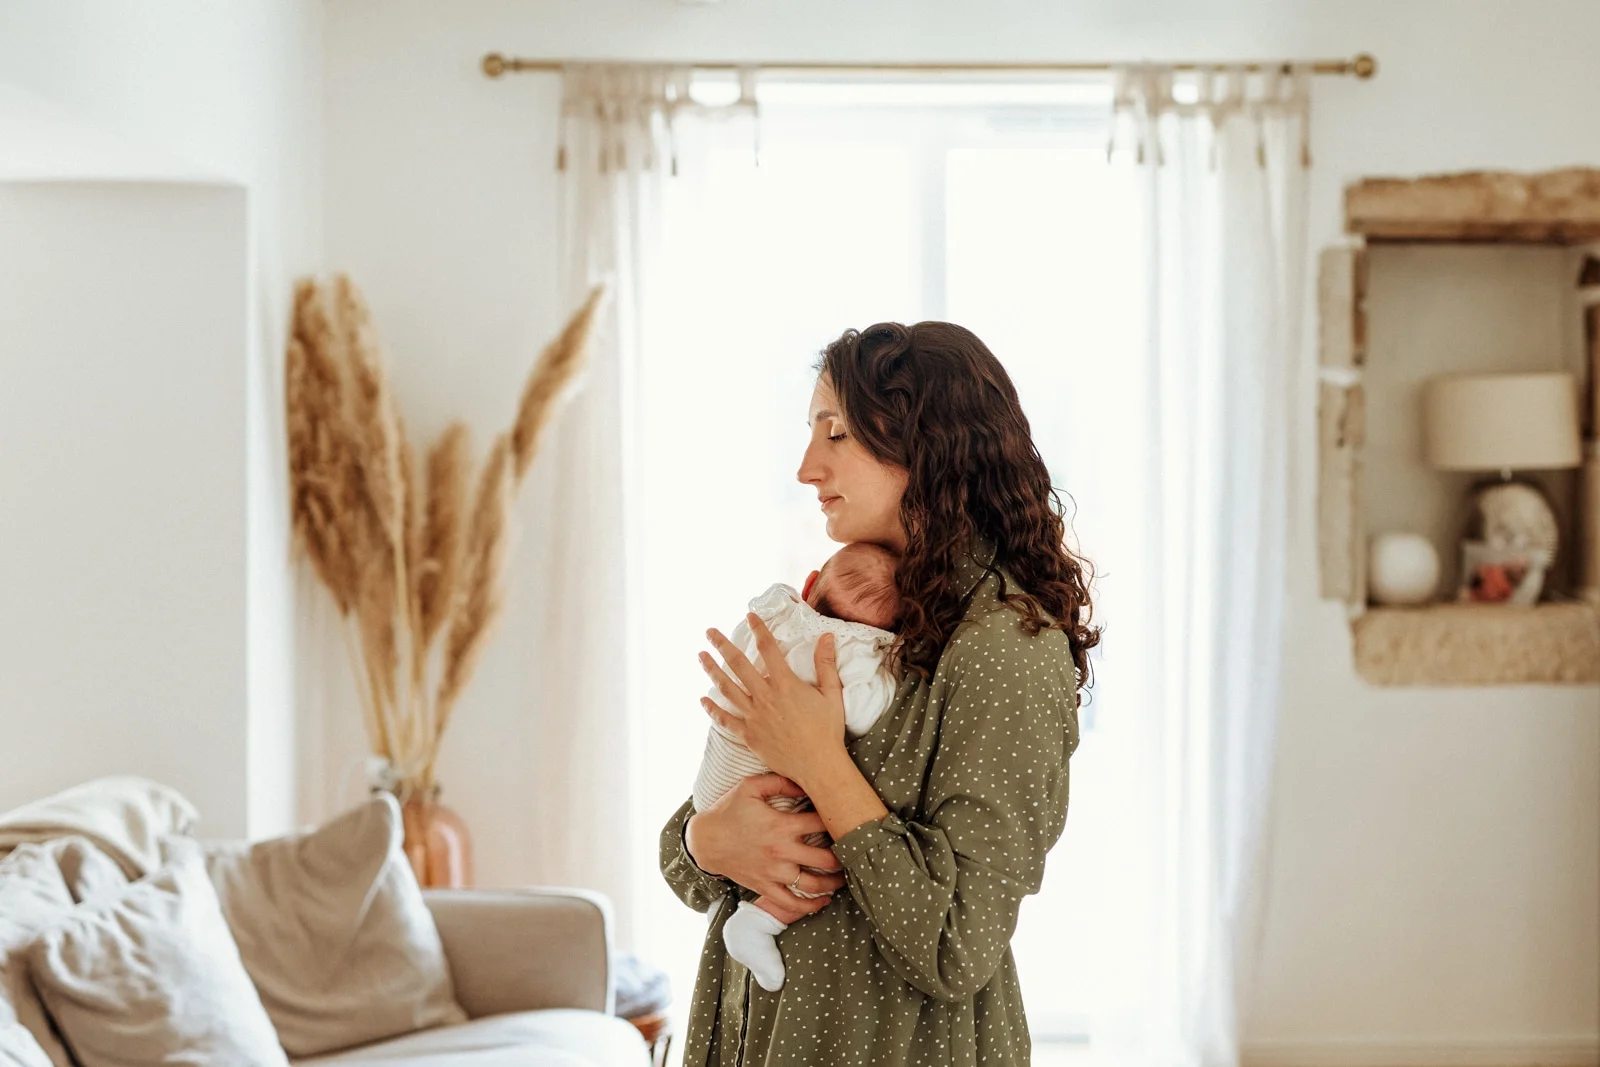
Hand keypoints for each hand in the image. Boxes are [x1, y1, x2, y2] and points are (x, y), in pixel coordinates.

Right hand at [685, 773, 845, 908]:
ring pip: (814, 884)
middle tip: (855, 853)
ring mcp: (774, 873)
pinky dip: (811, 906)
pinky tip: (824, 901)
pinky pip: (792, 903)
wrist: (705, 841)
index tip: (846, 817)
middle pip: (826, 858)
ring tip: (845, 877)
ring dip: (834, 883)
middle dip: (845, 856)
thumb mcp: (750, 787)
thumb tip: (806, 780)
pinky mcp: (766, 888)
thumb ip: (780, 781)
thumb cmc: (728, 811)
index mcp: (781, 825)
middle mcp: (781, 851)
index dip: (837, 818)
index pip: (821, 822)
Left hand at [699, 613, 845, 787]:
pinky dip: (713, 710)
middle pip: (738, 665)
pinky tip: (703, 700)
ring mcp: (754, 717)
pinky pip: (726, 720)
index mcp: (785, 684)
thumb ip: (826, 664)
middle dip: (722, 645)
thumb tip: (826, 636)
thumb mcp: (832, 694)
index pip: (768, 648)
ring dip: (711, 670)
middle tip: (709, 632)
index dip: (758, 630)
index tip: (749, 617)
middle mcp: (765, 697)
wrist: (818, 766)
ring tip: (700, 656)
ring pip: (727, 689)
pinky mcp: (749, 735)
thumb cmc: (828, 730)